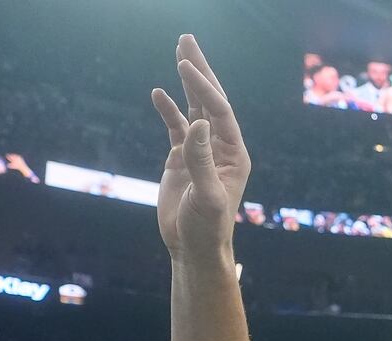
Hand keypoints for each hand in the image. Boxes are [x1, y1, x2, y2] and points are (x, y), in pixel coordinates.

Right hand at [152, 35, 250, 262]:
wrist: (194, 248)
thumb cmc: (206, 227)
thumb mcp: (205, 196)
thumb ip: (201, 160)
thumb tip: (199, 123)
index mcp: (233, 154)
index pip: (219, 111)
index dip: (203, 87)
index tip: (184, 65)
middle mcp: (220, 148)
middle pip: (211, 101)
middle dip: (199, 71)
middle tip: (187, 40)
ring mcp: (201, 151)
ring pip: (195, 109)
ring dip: (187, 82)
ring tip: (179, 53)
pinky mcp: (183, 160)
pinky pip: (176, 128)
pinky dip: (168, 110)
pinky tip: (158, 94)